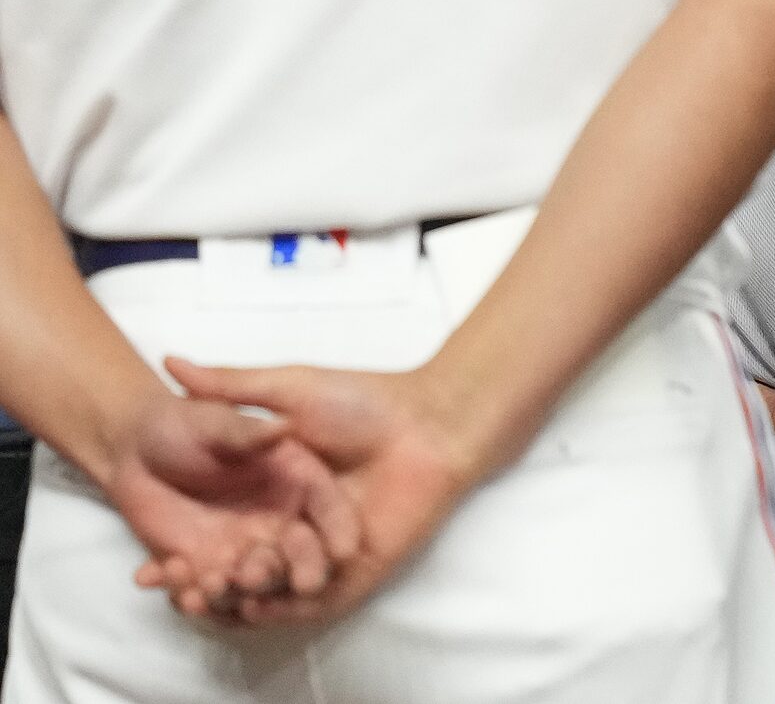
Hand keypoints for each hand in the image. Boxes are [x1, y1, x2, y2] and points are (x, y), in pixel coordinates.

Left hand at [107, 387, 359, 619]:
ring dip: (236, 589)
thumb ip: (247, 432)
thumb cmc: (185, 423)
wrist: (135, 448)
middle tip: (263, 578)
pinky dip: (191, 592)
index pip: (328, 506)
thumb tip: (282, 426)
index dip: (338, 529)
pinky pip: (205, 589)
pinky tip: (174, 587)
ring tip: (209, 584)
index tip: (345, 552)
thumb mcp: (213, 421)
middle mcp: (278, 516)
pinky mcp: (206, 564)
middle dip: (288, 571)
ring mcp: (244, 544)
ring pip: (252, 579)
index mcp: (296, 477)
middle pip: (297, 553)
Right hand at [154, 359, 484, 629]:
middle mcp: (296, 526)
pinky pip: (311, 603)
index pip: (222, 532)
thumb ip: (230, 386)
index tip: (146, 561)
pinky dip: (279, 609)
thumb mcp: (288, 389)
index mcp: (278, 493)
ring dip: (236, 593)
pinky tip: (249, 606)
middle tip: (167, 581)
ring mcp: (324, 552)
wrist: (430, 425)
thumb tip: (171, 364)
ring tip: (203, 591)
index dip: (184, 550)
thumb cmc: (366, 402)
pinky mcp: (352, 573)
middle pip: (240, 565)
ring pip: (271, 586)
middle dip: (204, 578)